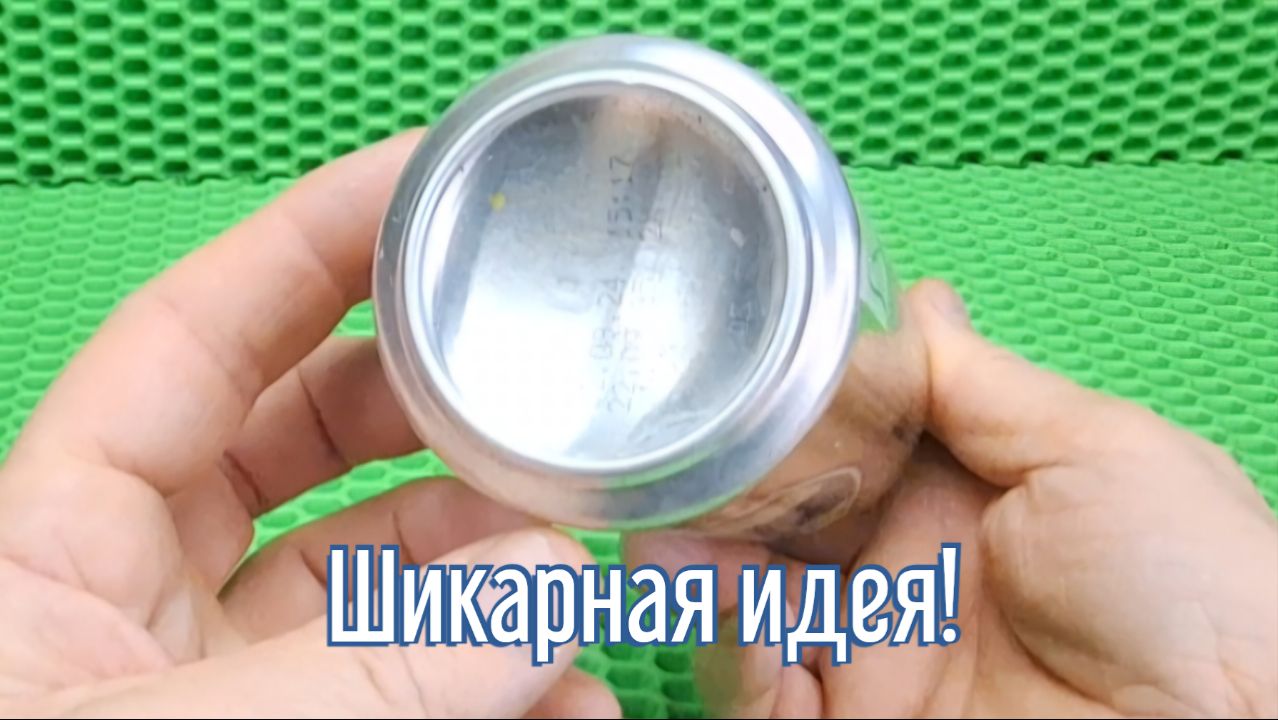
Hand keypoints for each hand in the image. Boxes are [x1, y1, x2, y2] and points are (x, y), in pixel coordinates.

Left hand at [0, 132, 617, 717]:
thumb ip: (361, 669)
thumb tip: (544, 591)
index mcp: (58, 540)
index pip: (192, 337)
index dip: (308, 244)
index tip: (425, 185)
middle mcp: (142, 587)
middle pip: (312, 433)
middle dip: (438, 411)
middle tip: (541, 394)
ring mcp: (218, 669)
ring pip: (381, 566)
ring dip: (497, 576)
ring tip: (575, 599)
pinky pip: (406, 680)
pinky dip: (495, 677)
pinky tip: (564, 698)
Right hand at [629, 280, 1277, 716]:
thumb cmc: (1199, 584)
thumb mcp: (1099, 449)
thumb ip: (983, 384)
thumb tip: (917, 300)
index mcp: (960, 496)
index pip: (844, 441)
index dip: (787, 411)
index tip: (738, 366)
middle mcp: (905, 571)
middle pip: (780, 515)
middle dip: (723, 478)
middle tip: (677, 441)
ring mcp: (873, 654)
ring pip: (749, 597)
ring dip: (696, 552)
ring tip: (665, 510)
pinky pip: (756, 685)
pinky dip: (717, 638)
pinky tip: (700, 584)